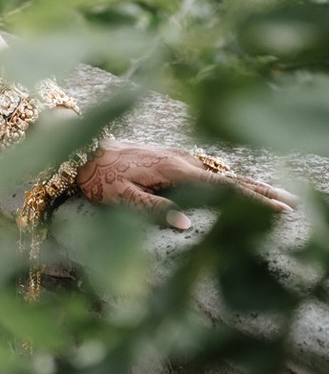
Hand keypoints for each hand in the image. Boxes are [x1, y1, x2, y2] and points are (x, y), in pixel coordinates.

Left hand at [80, 139, 290, 227]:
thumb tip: (187, 223)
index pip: (222, 187)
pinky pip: (207, 171)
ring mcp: (177, 158)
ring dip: (248, 185)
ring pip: (220, 173)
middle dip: (261, 191)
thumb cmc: (100, 177)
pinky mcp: (171, 159)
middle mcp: (181, 160)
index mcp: (174, 170)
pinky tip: (239, 188)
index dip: (252, 199)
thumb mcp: (121, 197)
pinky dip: (229, 180)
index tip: (279, 207)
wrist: (82, 150)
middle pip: (229, 178)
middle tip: (291, 201)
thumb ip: (153, 209)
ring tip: (275, 197)